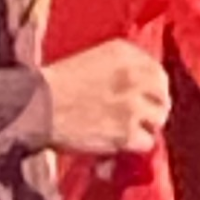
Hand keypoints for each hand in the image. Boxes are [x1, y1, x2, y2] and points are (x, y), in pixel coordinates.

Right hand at [41, 39, 171, 155]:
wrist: (36, 106)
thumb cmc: (56, 84)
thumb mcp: (92, 60)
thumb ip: (122, 68)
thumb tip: (147, 87)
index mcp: (124, 53)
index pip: (158, 72)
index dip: (154, 89)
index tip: (147, 98)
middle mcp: (134, 76)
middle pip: (163, 97)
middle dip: (153, 108)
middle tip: (139, 117)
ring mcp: (133, 106)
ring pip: (158, 120)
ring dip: (145, 126)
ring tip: (125, 129)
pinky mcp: (127, 132)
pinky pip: (147, 142)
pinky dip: (134, 145)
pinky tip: (118, 141)